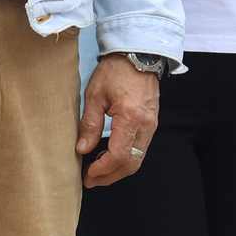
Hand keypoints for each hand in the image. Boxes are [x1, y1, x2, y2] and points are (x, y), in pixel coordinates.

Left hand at [78, 56, 159, 187]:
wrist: (138, 55)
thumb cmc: (116, 71)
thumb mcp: (95, 95)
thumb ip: (89, 124)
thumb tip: (82, 149)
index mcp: (131, 118)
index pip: (119, 156)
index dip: (102, 170)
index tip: (87, 174)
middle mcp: (146, 125)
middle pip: (132, 163)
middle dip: (111, 176)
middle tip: (91, 180)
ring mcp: (152, 125)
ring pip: (138, 158)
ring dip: (118, 168)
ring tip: (97, 169)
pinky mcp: (152, 122)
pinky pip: (141, 148)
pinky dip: (126, 157)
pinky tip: (109, 154)